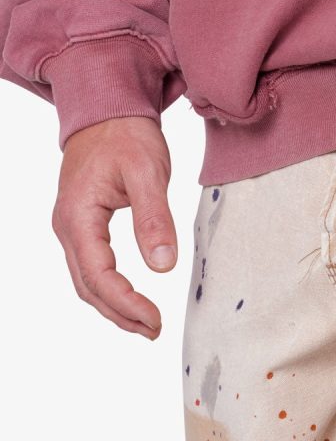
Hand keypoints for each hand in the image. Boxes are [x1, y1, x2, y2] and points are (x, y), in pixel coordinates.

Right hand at [52, 116, 176, 338]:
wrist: (107, 109)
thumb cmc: (126, 135)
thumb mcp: (148, 172)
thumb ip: (154, 219)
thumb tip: (163, 266)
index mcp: (79, 216)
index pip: (98, 275)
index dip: (126, 303)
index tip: (156, 320)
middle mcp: (68, 227)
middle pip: (88, 287)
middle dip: (120, 314)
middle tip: (155, 330)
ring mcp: (72, 228)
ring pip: (87, 282)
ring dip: (115, 307)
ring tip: (148, 324)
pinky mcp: (83, 226)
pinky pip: (91, 268)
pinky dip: (110, 290)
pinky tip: (132, 300)